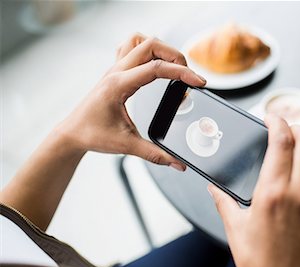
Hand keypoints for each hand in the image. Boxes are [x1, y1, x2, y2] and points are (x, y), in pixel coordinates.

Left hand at [57, 33, 205, 169]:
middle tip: (188, 74)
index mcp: (118, 85)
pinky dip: (147, 49)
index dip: (182, 73)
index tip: (199, 81)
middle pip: (151, 45)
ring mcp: (114, 68)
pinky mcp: (115, 71)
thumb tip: (177, 163)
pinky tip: (155, 64)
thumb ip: (155, 155)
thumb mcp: (126, 145)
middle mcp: (116, 71)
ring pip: (140, 40)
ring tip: (174, 66)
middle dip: (175, 56)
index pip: (156, 68)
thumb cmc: (92, 135)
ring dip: (160, 48)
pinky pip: (131, 47)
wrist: (71, 134)